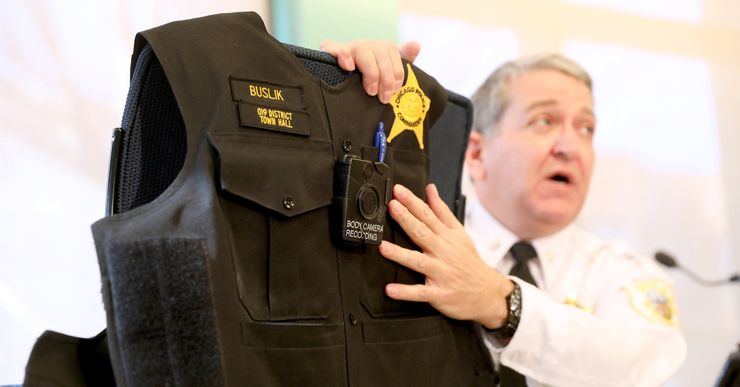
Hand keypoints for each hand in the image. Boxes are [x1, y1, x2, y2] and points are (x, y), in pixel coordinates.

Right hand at [320, 39, 420, 103]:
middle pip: (379, 51)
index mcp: (379, 48)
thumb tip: (416, 45)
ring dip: (370, 72)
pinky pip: (333, 46)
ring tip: (370, 91)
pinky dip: (342, 55)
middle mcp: (364, 46)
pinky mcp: (330, 53)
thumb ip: (403, 60)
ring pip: (361, 50)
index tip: (396, 90)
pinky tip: (348, 67)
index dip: (397, 72)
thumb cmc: (368, 82)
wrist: (341, 88)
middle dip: (386, 77)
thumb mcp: (388, 73)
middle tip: (384, 98)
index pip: (392, 51)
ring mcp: (348, 48)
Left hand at [379, 183, 514, 328]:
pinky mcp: (439, 294)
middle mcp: (443, 252)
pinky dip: (405, 292)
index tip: (398, 191)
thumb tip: (430, 189)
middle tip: (392, 207)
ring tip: (383, 247)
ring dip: (400, 255)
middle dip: (406, 219)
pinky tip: (390, 289)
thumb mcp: (459, 233)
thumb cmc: (469, 261)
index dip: (412, 202)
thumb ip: (442, 211)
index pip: (427, 215)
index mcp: (446, 237)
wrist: (488, 292)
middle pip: (422, 233)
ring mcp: (441, 273)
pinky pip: (420, 293)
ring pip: (418, 262)